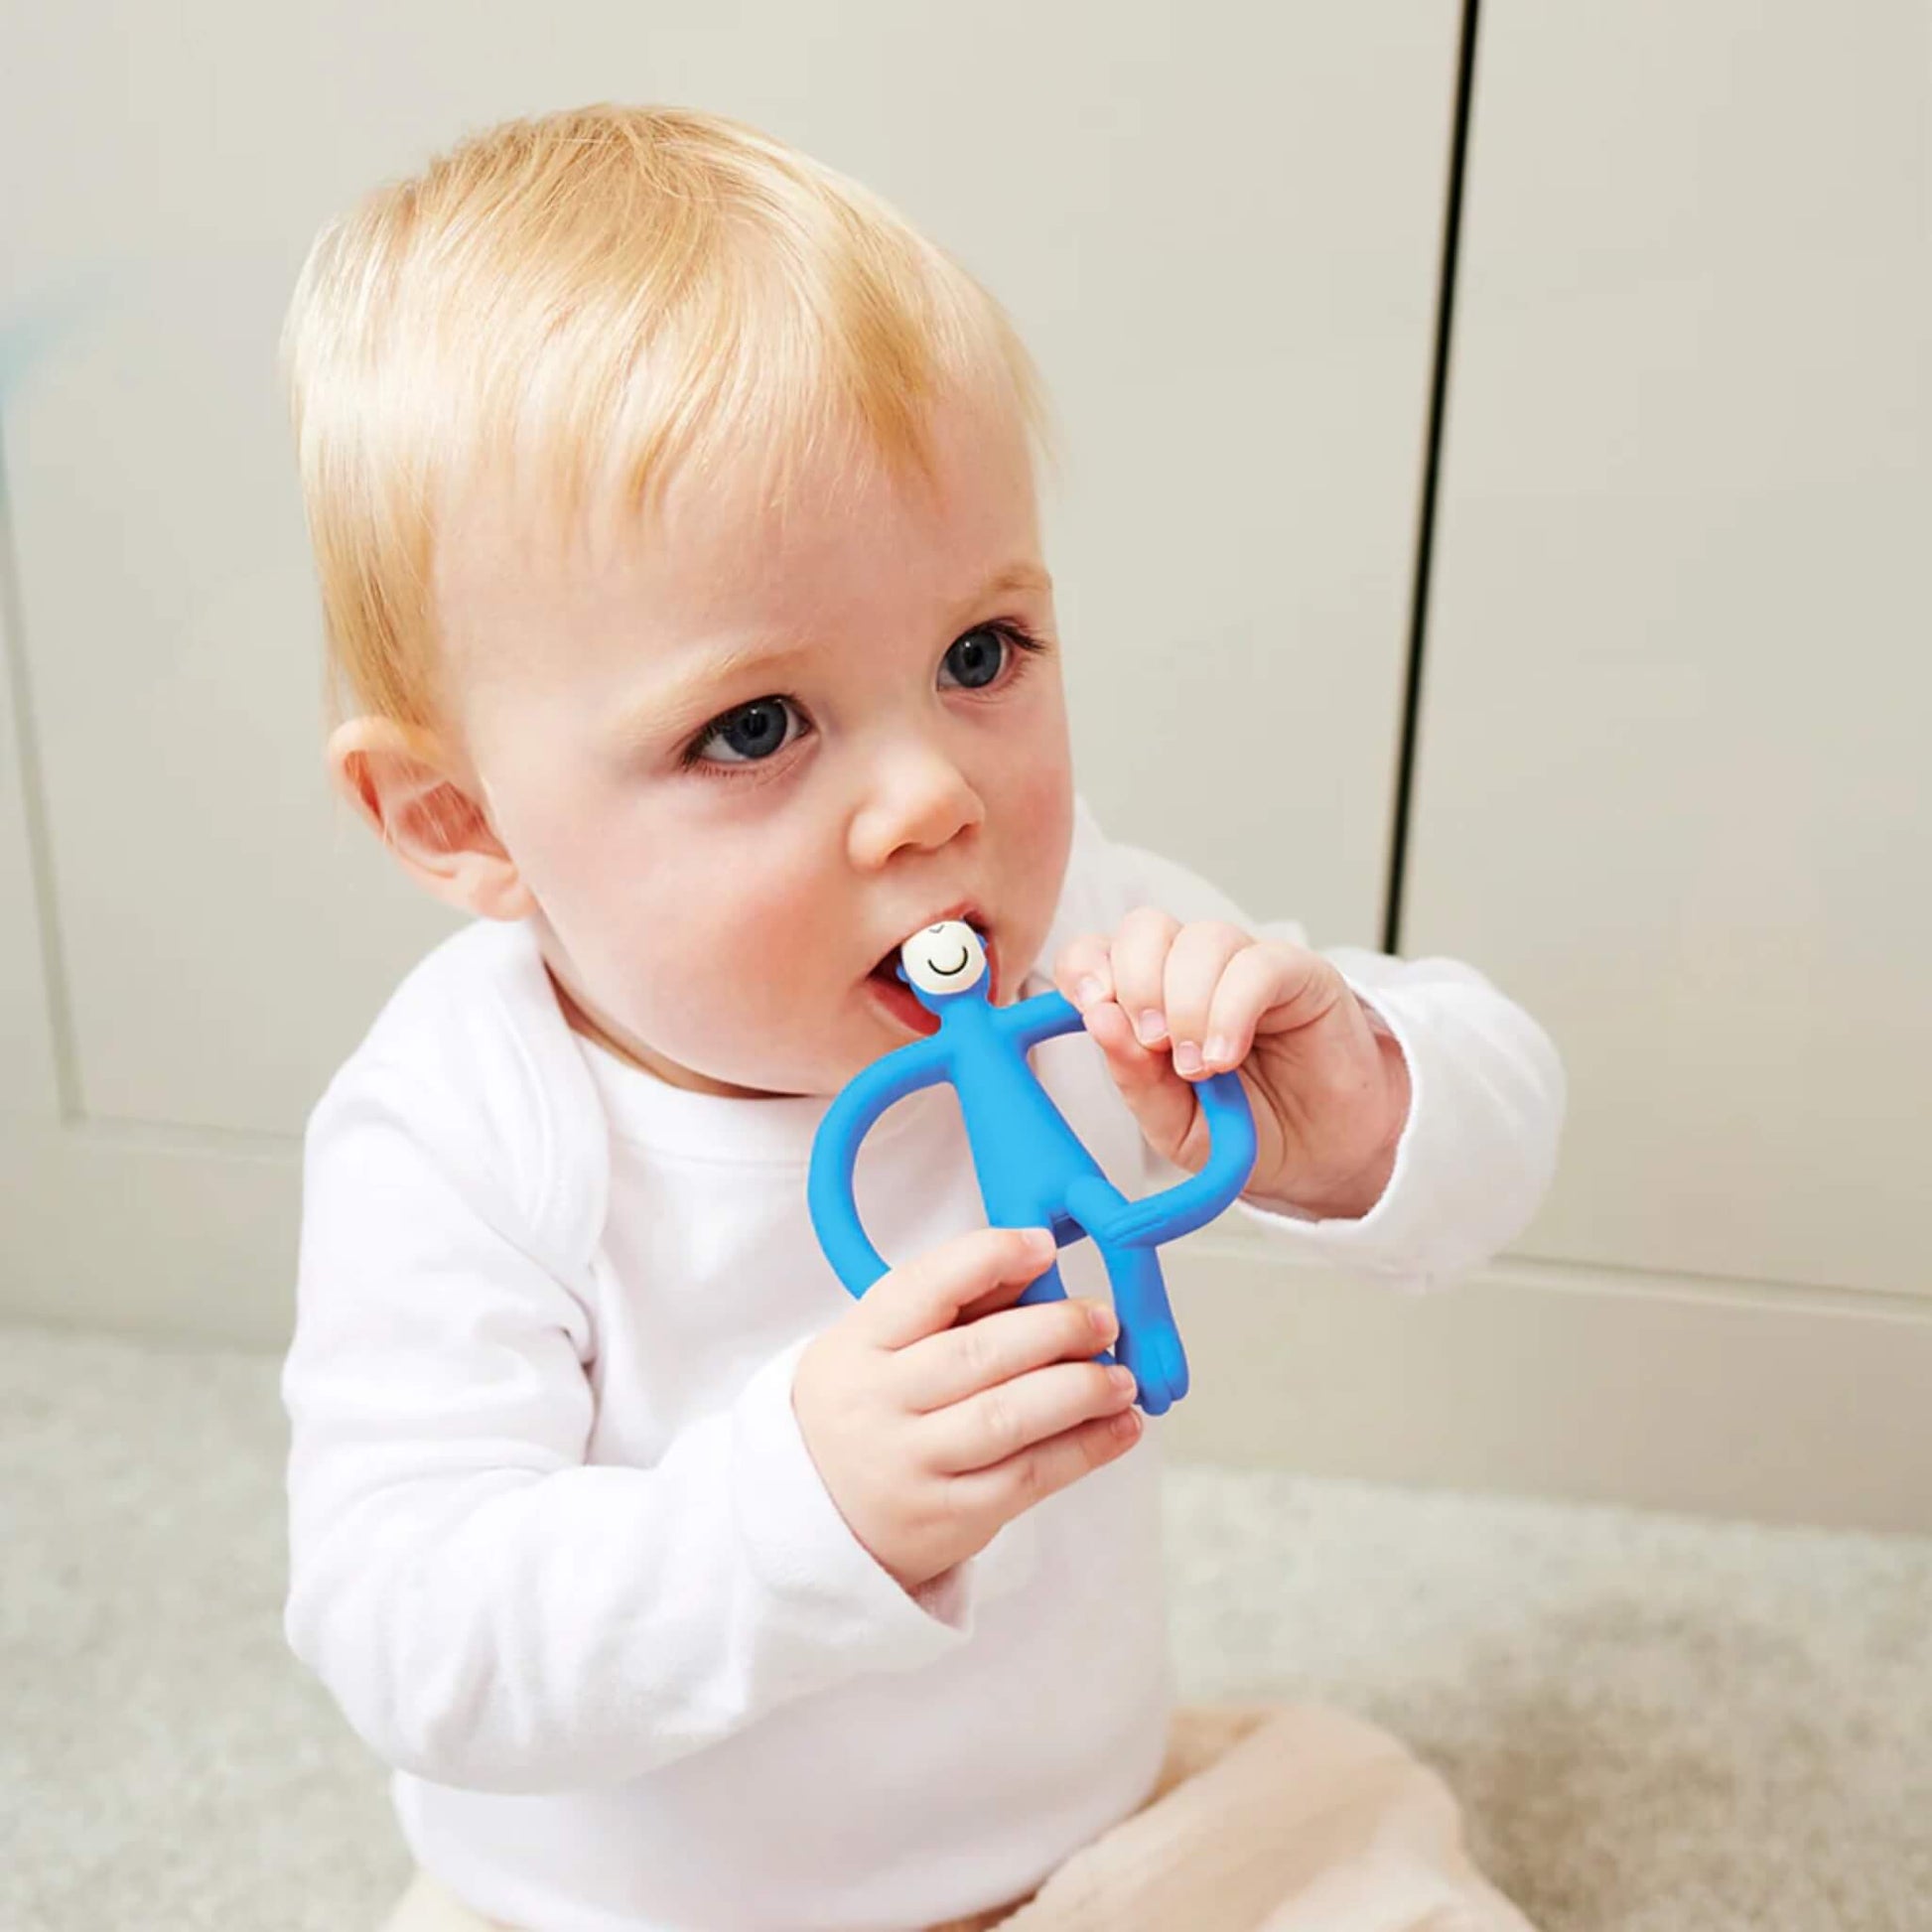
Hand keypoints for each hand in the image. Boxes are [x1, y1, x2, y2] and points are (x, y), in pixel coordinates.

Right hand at [792, 1226, 1142, 1592]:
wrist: (818, 1518)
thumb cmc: (868, 1410)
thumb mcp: (880, 1346)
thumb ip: (952, 1305)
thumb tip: (1034, 1260)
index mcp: (857, 1345)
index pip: (921, 1288)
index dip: (987, 1258)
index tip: (1043, 1244)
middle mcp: (878, 1404)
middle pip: (977, 1355)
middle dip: (1054, 1329)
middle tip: (1103, 1318)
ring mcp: (912, 1465)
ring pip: (1008, 1418)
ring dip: (1080, 1391)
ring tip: (1121, 1376)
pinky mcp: (950, 1517)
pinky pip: (1027, 1478)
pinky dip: (1084, 1449)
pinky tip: (1118, 1426)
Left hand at [1053, 912, 1411, 1219]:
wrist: (1322, 1157)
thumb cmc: (1244, 1131)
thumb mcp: (1173, 1123)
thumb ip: (1134, 1079)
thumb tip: (1098, 1020)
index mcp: (1149, 997)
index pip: (1097, 949)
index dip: (1085, 968)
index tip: (1093, 1010)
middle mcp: (1193, 971)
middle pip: (1144, 928)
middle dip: (1136, 984)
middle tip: (1153, 1046)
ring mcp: (1246, 966)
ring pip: (1201, 940)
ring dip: (1186, 1004)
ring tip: (1200, 1068)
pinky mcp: (1301, 974)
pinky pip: (1257, 965)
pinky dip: (1230, 1010)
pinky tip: (1225, 1056)